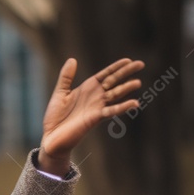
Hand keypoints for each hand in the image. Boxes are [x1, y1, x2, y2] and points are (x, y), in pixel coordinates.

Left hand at [38, 58, 143, 175]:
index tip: (128, 60)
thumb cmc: (56, 116)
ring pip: (115, 95)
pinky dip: (122, 107)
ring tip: (137, 82)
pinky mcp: (95, 118)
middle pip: (114, 82)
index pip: (106, 75)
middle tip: (141, 63)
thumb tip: (72, 59)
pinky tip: (134, 103)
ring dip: (126, 88)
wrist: (52, 135)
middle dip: (126, 73)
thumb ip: (66, 77)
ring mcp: (97, 107)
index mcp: (88, 88)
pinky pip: (111, 111)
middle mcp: (95, 96)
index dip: (116, 67)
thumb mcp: (60, 92)